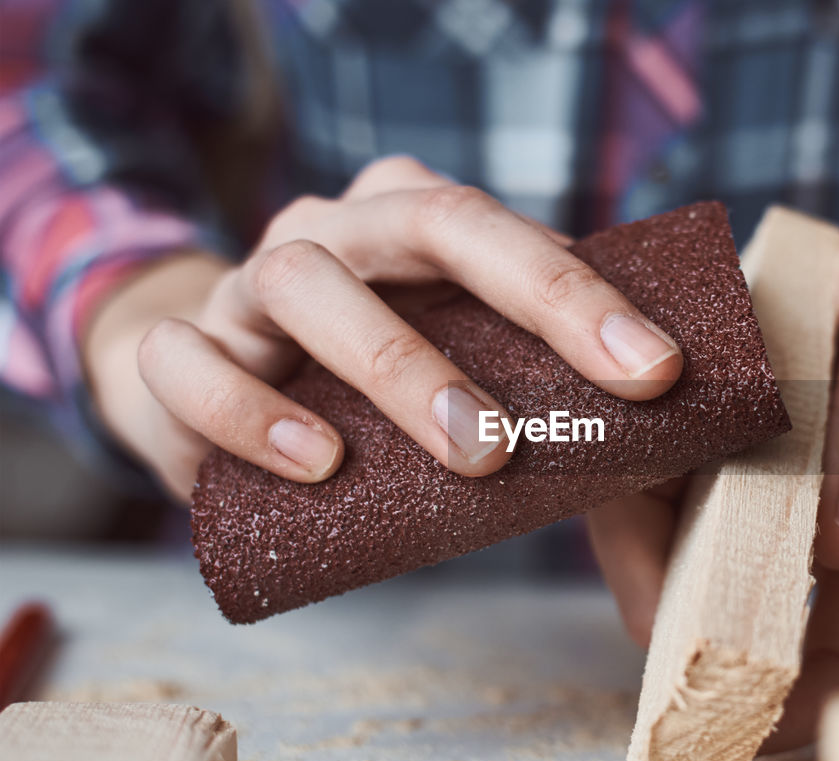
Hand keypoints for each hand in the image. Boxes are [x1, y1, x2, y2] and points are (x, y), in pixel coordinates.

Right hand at [83, 156, 683, 498]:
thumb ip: (533, 386)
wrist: (215, 389)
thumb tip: (657, 446)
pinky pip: (191, 363)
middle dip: (530, 301)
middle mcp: (337, 230)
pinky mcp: (180, 350)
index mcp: (410, 220)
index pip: (505, 228)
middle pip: (429, 223)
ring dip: (401, 365)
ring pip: (306, 282)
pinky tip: (319, 462)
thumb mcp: (454, 365)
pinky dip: (251, 412)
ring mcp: (250, 282)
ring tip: (476, 451)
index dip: (583, 293)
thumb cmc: (364, 386)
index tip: (659, 368)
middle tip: (608, 387)